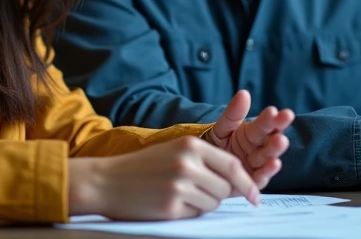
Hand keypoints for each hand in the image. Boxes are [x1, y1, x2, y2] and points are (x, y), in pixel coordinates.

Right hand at [68, 135, 259, 219]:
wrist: (106, 181)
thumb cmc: (142, 168)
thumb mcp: (174, 152)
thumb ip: (205, 162)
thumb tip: (238, 183)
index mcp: (191, 145)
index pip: (232, 166)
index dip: (247, 183)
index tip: (254, 195)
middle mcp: (187, 163)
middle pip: (225, 188)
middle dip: (219, 196)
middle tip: (197, 194)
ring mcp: (180, 185)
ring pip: (213, 204)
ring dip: (202, 205)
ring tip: (177, 196)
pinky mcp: (172, 206)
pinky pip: (195, 215)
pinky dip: (187, 213)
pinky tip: (168, 204)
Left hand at [205, 90, 294, 187]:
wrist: (203, 165)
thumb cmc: (216, 143)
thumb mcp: (223, 127)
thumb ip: (233, 113)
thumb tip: (244, 93)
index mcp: (253, 134)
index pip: (265, 124)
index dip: (272, 119)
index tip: (277, 111)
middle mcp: (259, 150)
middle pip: (270, 142)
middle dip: (278, 136)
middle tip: (283, 130)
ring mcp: (256, 166)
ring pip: (268, 159)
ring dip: (275, 152)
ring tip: (281, 143)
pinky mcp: (250, 182)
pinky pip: (259, 178)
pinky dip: (266, 172)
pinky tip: (273, 164)